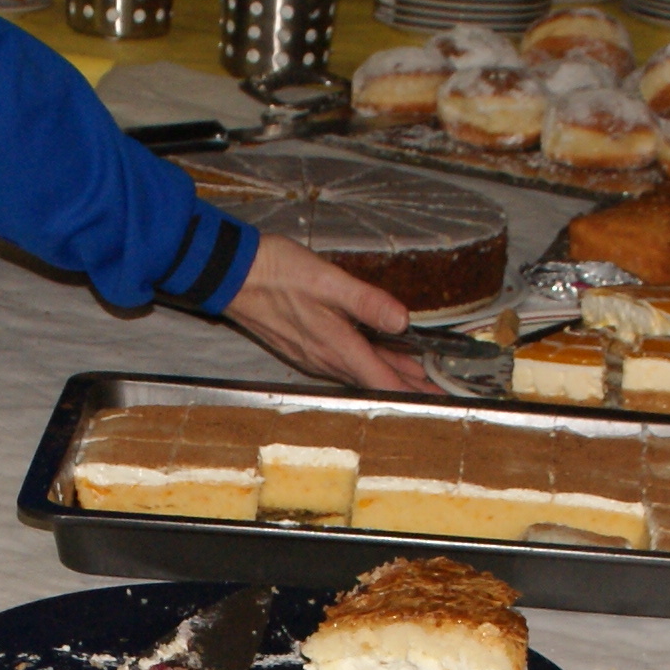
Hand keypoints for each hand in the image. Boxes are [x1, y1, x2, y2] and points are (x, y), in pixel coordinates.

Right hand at [225, 235, 439, 391]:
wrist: (229, 275)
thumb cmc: (276, 273)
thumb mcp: (328, 280)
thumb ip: (367, 302)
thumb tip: (402, 321)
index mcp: (337, 346)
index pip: (383, 380)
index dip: (414, 390)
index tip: (440, 396)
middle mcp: (325, 359)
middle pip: (375, 380)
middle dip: (408, 384)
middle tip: (439, 387)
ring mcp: (313, 355)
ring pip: (360, 371)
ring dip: (389, 373)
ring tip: (417, 374)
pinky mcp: (304, 347)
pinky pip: (344, 362)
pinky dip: (367, 361)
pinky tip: (376, 353)